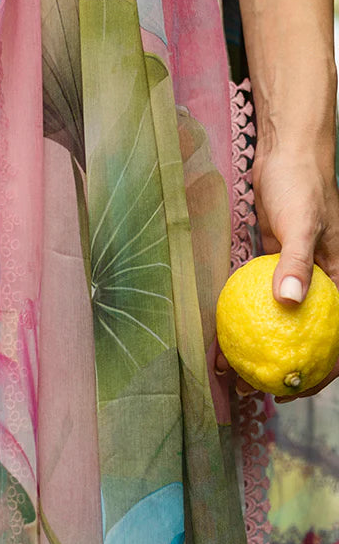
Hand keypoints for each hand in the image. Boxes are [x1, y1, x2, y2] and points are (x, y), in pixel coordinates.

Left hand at [216, 144, 338, 398]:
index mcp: (338, 282)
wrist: (286, 153)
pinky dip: (241, 318)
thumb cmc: (303, 185)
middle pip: (302, 338)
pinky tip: (218, 335)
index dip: (319, 371)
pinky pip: (256, 301)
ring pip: (276, 323)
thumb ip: (296, 263)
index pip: (335, 338)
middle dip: (279, 367)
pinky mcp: (271, 266)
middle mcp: (319, 285)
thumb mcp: (303, 226)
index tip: (292, 390)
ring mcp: (293, 277)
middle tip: (250, 388)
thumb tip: (288, 301)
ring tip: (228, 371)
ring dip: (255, 347)